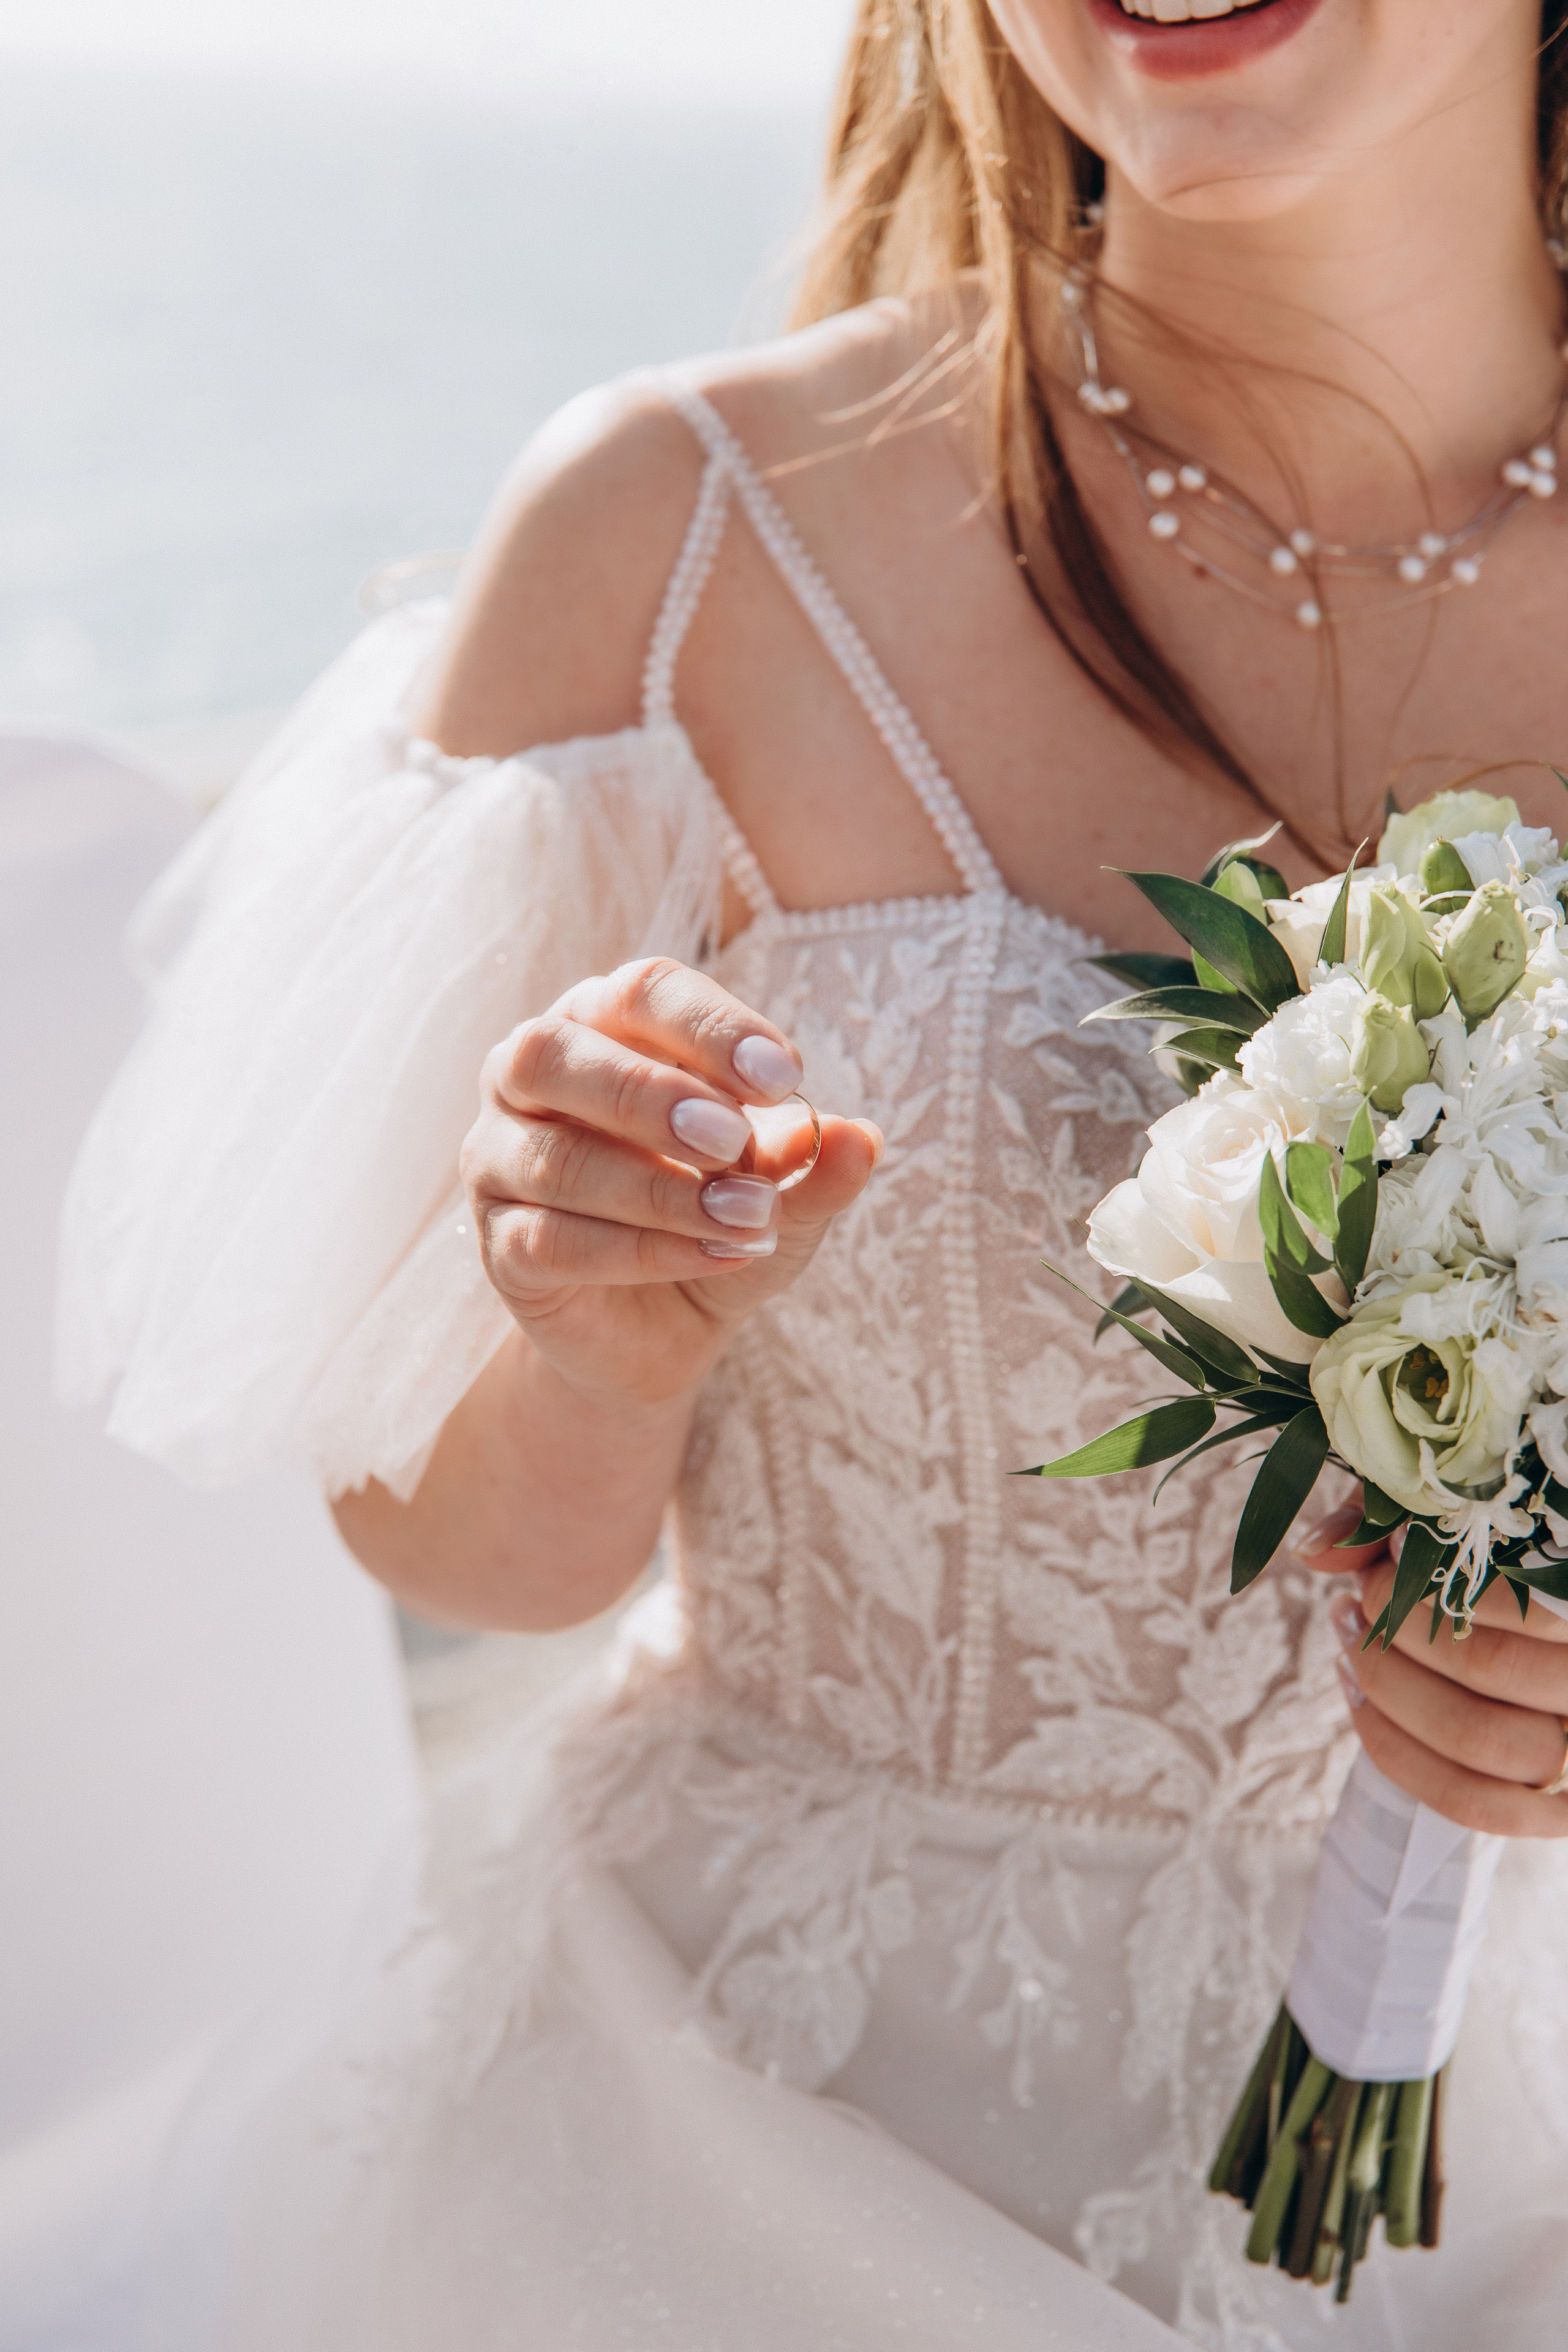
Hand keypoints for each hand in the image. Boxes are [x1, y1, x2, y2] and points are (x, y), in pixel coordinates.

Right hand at [461, 957, 881, 1405]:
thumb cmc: (719, 1217)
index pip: (640, 992)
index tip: (786, 1076)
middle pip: (554, 1053)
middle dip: (651, 1095)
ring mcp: (497, 1160)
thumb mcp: (782, 1192)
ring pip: (557, 1159)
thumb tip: (859, 1137)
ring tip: (748, 1217)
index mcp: (602, 1024)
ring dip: (662, 1191)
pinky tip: (717, 1256)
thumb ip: (812, 1162)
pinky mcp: (500, 1246)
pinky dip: (643, 1250)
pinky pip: (554, 1240)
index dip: (710, 1027)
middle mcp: (531, 1077)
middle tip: (734, 1141)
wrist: (666, 1326)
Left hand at [1297, 1500, 1567, 1836]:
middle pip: (1495, 1667)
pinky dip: (1398, 1753)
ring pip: (1478, 1738)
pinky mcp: (1555, 1807)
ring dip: (1390, 1688)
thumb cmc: (1481, 1566)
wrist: (1510, 1653)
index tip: (1382, 1559)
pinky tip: (1357, 1698)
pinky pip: (1472, 1801)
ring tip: (1347, 1644)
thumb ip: (1386, 1515)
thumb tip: (1316, 1549)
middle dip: (1402, 1632)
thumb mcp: (1442, 1524)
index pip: (1527, 1603)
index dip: (1437, 1582)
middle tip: (1356, 1604)